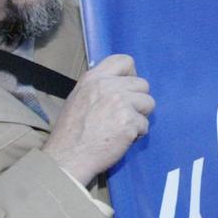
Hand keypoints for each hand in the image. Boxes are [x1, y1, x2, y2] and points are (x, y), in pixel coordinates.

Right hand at [42, 54, 154, 184]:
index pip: (124, 60)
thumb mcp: (79, 97)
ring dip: (139, 116)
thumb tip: (121, 83)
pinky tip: (121, 139)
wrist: (68, 157)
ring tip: (122, 127)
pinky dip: (137, 134)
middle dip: (138, 100)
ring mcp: (120, 103)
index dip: (131, 74)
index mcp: (94, 78)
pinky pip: (145, 124)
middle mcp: (108, 86)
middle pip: (143, 84)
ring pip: (149, 103)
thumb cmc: (72, 132)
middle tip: (124, 114)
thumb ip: (100, 87)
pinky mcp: (129, 122)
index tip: (128, 88)